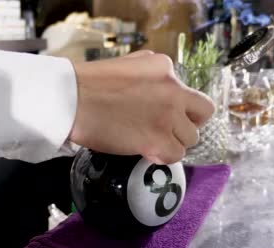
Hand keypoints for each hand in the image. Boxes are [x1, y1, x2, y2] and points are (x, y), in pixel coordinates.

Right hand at [69, 51, 214, 164]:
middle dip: (186, 123)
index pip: (187, 91)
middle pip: (202, 114)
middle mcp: (174, 90)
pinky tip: (146, 152)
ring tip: (150, 142)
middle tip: (167, 130)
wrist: (71, 99)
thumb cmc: (88, 83)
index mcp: (165, 68)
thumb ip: (150, 73)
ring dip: (172, 142)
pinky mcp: (158, 140)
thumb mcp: (127, 64)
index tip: (161, 113)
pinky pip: (175, 155)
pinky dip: (162, 156)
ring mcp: (168, 116)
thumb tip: (157, 87)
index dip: (177, 106)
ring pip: (189, 138)